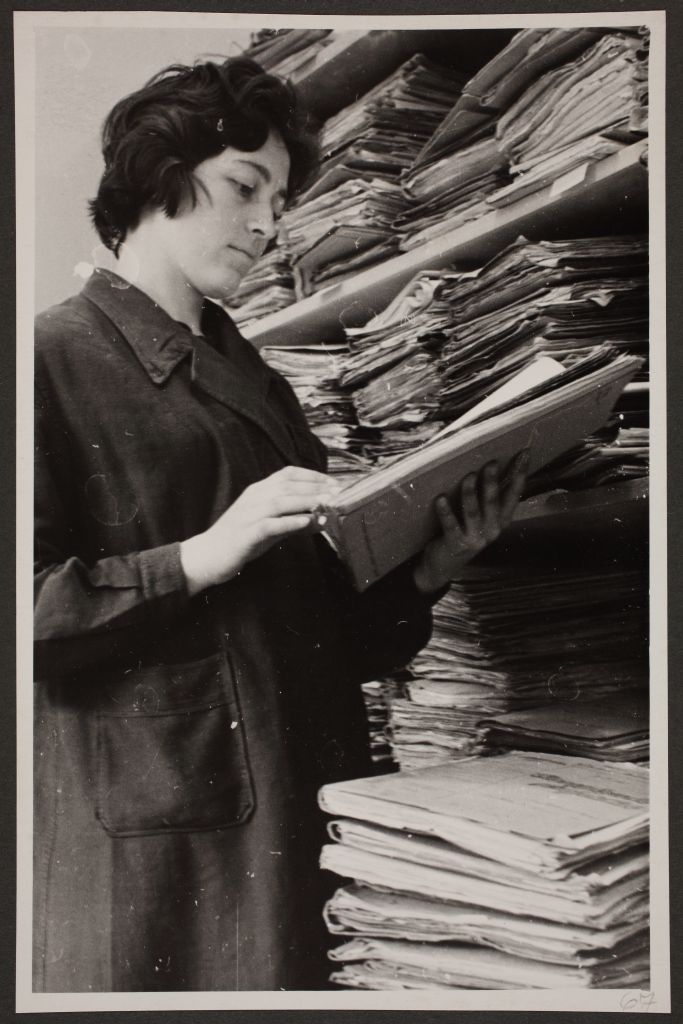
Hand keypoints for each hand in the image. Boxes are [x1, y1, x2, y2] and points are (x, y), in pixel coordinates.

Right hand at [180, 465, 336, 595]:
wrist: (207, 556)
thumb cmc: (241, 540)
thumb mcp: (270, 528)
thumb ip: (293, 522)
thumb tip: (321, 519)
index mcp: (258, 491)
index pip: (287, 474)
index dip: (312, 476)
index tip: (334, 483)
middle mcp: (253, 498)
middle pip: (287, 485)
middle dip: (315, 487)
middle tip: (338, 492)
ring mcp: (248, 514)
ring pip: (279, 501)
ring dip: (305, 501)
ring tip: (326, 503)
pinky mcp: (245, 533)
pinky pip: (269, 524)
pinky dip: (289, 521)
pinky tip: (306, 521)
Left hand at [413, 451, 529, 594]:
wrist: (444, 565)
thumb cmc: (463, 533)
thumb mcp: (481, 518)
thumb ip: (487, 497)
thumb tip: (492, 465)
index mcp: (501, 520)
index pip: (514, 494)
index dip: (520, 474)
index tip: (525, 454)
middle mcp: (492, 530)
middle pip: (494, 502)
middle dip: (493, 481)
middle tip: (491, 462)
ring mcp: (475, 538)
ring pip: (473, 512)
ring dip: (470, 493)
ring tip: (468, 476)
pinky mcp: (456, 544)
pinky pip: (451, 525)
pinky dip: (445, 511)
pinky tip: (440, 498)